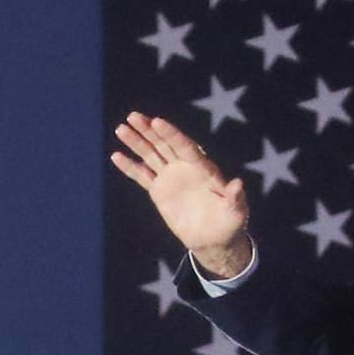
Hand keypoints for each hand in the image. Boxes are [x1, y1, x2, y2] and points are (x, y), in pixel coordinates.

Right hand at [110, 111, 251, 277]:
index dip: (171, 134)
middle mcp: (185, 167)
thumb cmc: (229, 223)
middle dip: (150, 130)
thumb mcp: (235, 212)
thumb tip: (238, 184)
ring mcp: (171, 177)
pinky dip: (130, 167)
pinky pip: (142, 176)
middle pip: (165, 144)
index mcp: (204, 168)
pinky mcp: (159, 190)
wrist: (213, 238)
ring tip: (120, 128)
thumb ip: (234, 198)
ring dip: (136, 142)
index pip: (185, 146)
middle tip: (133, 116)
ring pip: (151, 155)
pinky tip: (116, 156)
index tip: (157, 121)